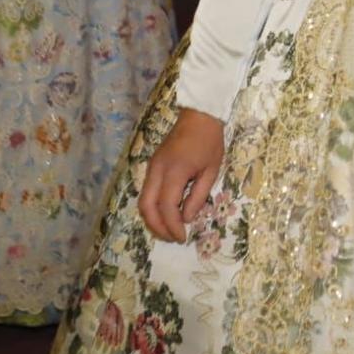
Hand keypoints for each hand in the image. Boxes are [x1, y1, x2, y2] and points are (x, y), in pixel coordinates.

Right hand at [138, 109, 225, 241]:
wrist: (198, 115)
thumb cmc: (209, 141)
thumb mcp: (211, 170)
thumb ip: (198, 196)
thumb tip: (186, 218)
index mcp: (175, 171)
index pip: (167, 206)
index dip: (172, 226)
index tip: (182, 237)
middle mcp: (157, 170)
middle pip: (147, 206)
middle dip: (157, 227)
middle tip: (172, 238)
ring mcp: (151, 167)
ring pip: (142, 200)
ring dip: (152, 219)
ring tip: (168, 230)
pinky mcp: (151, 165)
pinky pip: (146, 192)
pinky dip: (152, 207)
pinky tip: (165, 214)